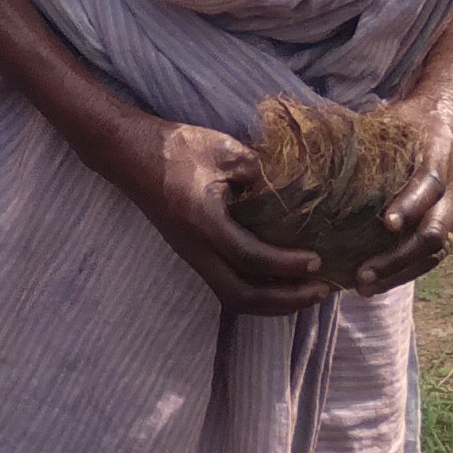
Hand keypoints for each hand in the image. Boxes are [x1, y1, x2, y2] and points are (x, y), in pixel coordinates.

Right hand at [126, 121, 329, 314]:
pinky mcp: (193, 255)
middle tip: (320, 291)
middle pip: (241, 296)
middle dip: (285, 300)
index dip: (285, 264)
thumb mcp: (224, 151)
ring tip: (306, 295)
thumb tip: (297, 189)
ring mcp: (192, 256)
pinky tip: (281, 284)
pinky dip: (259, 293)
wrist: (132, 155)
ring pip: (233, 298)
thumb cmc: (177, 149)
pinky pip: (227, 287)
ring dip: (273, 303)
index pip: (249, 256)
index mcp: (203, 222)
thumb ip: (260, 172)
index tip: (317, 261)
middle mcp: (196, 248)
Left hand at [349, 90, 452, 293]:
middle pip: (435, 233)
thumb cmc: (410, 118)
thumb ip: (362, 137)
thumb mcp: (391, 118)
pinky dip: (407, 269)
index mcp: (439, 155)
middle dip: (399, 258)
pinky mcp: (451, 221)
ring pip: (436, 252)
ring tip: (364, 286)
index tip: (386, 224)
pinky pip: (434, 255)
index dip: (410, 206)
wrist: (450, 112)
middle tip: (362, 273)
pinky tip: (378, 281)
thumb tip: (308, 150)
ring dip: (400, 272)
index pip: (430, 184)